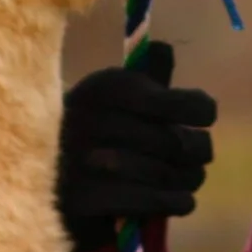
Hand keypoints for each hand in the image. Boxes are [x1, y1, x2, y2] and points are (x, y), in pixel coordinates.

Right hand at [56, 42, 216, 251]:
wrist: (45, 179)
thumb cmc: (97, 134)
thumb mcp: (115, 100)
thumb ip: (145, 79)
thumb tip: (163, 49)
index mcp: (102, 88)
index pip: (168, 100)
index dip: (198, 108)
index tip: (206, 117)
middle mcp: (89, 118)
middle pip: (173, 141)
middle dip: (196, 152)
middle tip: (199, 158)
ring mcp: (82, 160)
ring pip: (164, 173)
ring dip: (188, 180)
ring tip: (190, 179)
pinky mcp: (82, 199)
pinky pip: (149, 200)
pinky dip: (175, 202)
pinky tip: (181, 200)